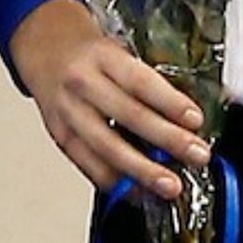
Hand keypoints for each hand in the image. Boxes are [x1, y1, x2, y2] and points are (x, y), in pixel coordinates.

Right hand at [9, 0, 211, 200]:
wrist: (46, 51)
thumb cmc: (90, 55)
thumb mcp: (117, 52)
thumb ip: (144, 81)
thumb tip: (184, 120)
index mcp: (102, 56)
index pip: (139, 80)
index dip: (169, 102)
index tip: (195, 120)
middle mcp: (83, 82)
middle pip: (128, 114)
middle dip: (167, 139)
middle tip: (197, 155)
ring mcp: (69, 112)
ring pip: (108, 147)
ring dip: (143, 171)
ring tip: (170, 185)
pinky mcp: (61, 136)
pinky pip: (90, 166)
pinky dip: (118, 183)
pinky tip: (139, 190)